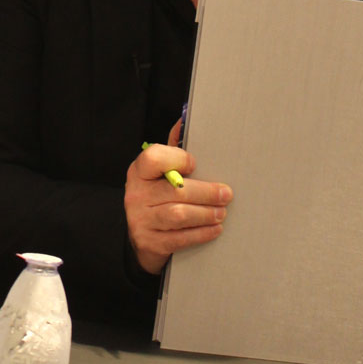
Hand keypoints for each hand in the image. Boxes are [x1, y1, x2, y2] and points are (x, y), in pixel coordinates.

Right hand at [123, 142, 231, 275]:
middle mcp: (136, 194)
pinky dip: (201, 233)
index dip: (177, 158)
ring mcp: (140, 219)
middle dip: (206, 192)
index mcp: (139, 171)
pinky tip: (214, 229)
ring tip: (222, 213)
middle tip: (226, 195)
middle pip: (175, 190)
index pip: (153, 158)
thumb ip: (172, 151)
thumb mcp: (159, 173)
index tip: (195, 164)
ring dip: (206, 214)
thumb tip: (185, 121)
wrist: (142, 238)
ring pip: (178, 214)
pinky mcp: (149, 242)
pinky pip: (180, 238)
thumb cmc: (157, 197)